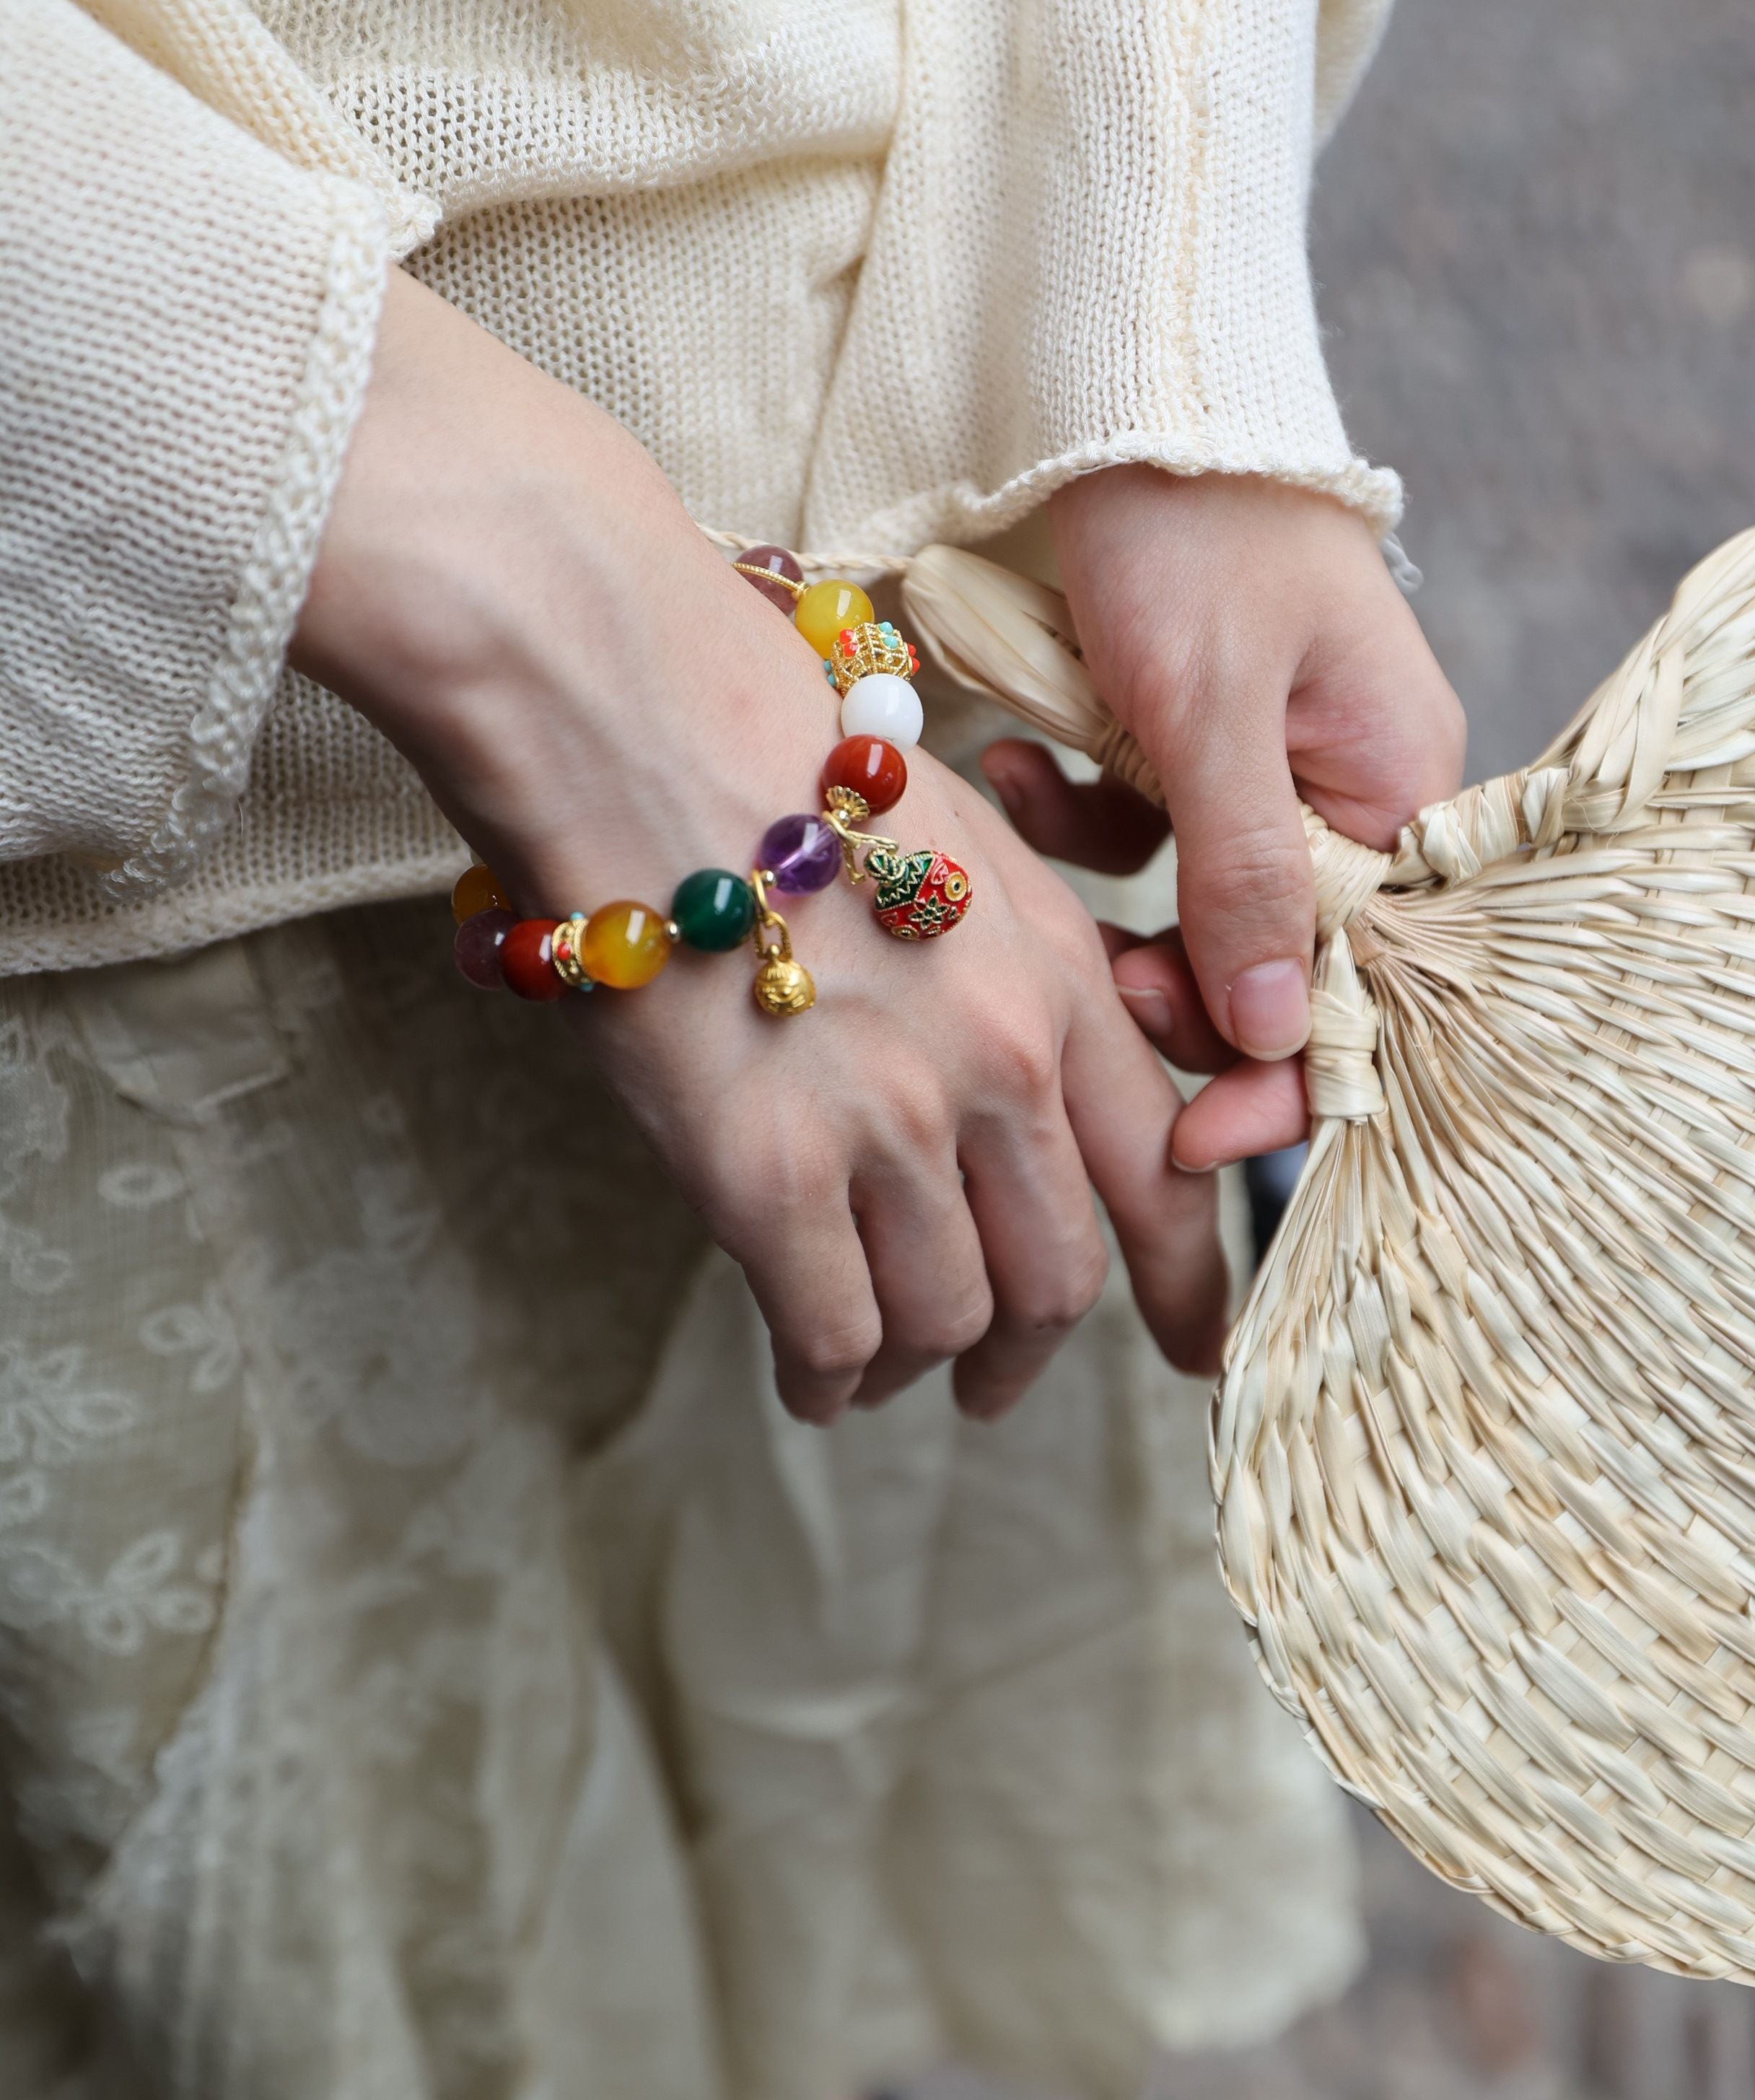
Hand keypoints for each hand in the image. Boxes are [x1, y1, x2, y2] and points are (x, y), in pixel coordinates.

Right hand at [295, 272, 1230, 1417]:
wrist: (639, 717)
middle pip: (1061, 1273)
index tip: (1194, 1347)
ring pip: (947, 1315)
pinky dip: (831, 1377)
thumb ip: (1009, 977)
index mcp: (1061, 981)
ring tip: (878, 1374)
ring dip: (920, 1365)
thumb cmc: (778, 757)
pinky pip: (834, 1332)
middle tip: (996, 1383)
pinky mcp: (769, 1177)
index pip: (1167, 1175)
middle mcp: (1002, 1067)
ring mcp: (891, 1126)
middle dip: (1032, 1350)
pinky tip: (812, 1377)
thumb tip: (1003, 1090)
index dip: (1189, 1286)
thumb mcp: (954, 848)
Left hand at [985, 467, 1464, 1169]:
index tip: (1188, 1140)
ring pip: (1183, 911)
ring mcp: (1256, 774)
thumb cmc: (1191, 533)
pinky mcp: (1174, 752)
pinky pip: (1126, 840)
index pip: (1361, 980)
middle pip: (1268, 963)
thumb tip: (1272, 1035)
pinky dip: (1066, 823)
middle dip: (1170, 985)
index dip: (1282, 1075)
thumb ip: (1242, 871)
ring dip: (1100, 895)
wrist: (1114, 397)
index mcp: (1396, 790)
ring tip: (1027, 812)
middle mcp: (1340, 795)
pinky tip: (1016, 764)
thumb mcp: (1211, 707)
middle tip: (1093, 984)